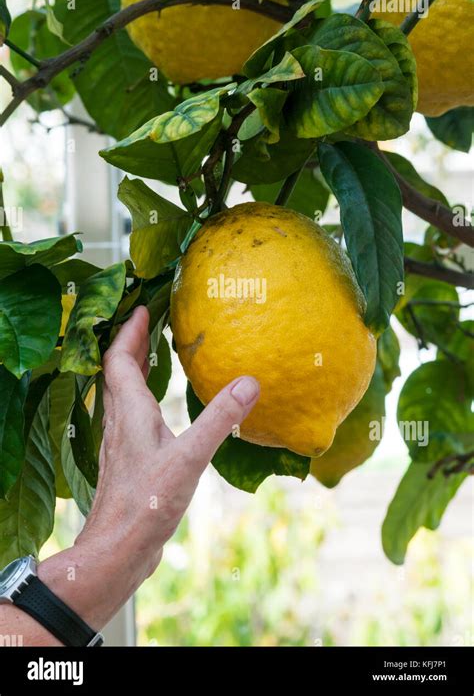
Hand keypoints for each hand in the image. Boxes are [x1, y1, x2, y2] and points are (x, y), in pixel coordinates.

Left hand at [80, 305, 259, 577]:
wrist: (118, 549)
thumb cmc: (146, 503)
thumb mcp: (190, 457)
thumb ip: (219, 419)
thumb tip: (249, 383)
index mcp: (130, 411)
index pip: (121, 359)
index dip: (129, 332)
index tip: (142, 308)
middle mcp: (120, 422)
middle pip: (119, 372)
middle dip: (132, 345)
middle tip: (149, 324)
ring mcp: (121, 443)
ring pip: (122, 395)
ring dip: (134, 371)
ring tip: (154, 358)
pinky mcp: (128, 462)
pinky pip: (130, 417)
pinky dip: (140, 399)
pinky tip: (156, 412)